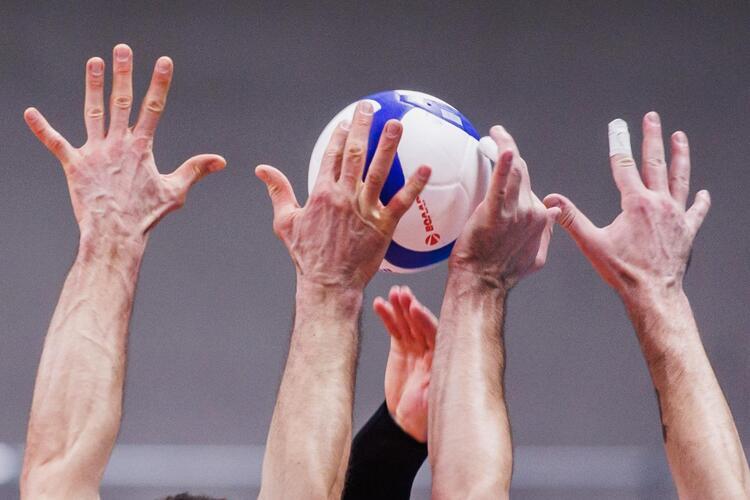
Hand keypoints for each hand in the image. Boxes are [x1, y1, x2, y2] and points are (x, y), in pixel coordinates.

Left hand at [24, 44, 224, 247]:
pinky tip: (29, 113)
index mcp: (142, 147)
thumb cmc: (145, 215)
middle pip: (121, 101)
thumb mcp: (175, 191)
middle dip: (123, 74)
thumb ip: (195, 170)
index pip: (153, 107)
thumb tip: (220, 160)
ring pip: (94, 112)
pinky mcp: (74, 164)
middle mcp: (118, 144)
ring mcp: (95, 152)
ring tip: (95, 63)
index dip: (159, 83)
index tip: (164, 62)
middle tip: (123, 50)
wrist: (115, 232)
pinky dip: (42, 128)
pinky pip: (55, 142)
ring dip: (94, 86)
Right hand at [256, 101, 430, 289]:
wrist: (328, 283)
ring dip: (388, 145)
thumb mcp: (285, 221)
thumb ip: (278, 191)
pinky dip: (415, 185)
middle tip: (370, 108)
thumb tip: (262, 170)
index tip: (346, 121)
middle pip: (355, 153)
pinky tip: (426, 169)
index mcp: (322, 193)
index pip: (332, 155)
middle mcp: (344, 196)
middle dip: (362, 127)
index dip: (340, 136)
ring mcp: (365, 210)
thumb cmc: (306, 255)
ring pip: (378, 170)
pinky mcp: (383, 226)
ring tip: (396, 124)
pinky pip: (402, 202)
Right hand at [374, 286, 436, 442]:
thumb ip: (435, 385)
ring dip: (399, 307)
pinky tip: (379, 304)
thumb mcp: (432, 403)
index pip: (436, 334)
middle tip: (403, 294)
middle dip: (412, 309)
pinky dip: (387, 316)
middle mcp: (432, 350)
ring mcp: (416, 348)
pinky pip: (394, 329)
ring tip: (392, 293)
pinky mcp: (401, 349)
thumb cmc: (424, 416)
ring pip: (408, 323)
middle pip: (422, 324)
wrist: (407, 424)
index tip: (416, 309)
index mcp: (444, 360)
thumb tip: (440, 371)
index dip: (425, 321)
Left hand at [449, 126, 559, 289]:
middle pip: (522, 173)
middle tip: (498, 135)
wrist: (483, 283)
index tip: (508, 161)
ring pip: (513, 172)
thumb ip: (545, 232)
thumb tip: (554, 214)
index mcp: (539, 217)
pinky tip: (502, 146)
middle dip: (511, 149)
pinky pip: (499, 183)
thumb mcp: (535, 255)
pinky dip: (503, 163)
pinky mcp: (494, 213)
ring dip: (506, 146)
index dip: (518, 172)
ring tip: (497, 133)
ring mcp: (514, 212)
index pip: (529, 187)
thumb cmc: (502, 273)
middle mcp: (531, 211)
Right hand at [543, 112, 709, 300]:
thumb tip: (551, 200)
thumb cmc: (623, 271)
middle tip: (652, 119)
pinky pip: (696, 211)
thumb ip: (571, 218)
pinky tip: (704, 193)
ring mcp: (676, 216)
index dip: (619, 143)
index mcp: (636, 204)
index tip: (617, 126)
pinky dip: (700, 201)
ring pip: (680, 178)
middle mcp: (659, 204)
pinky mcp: (687, 230)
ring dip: (680, 156)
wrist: (653, 293)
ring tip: (680, 137)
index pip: (625, 166)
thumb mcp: (591, 243)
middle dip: (652, 138)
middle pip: (656, 163)